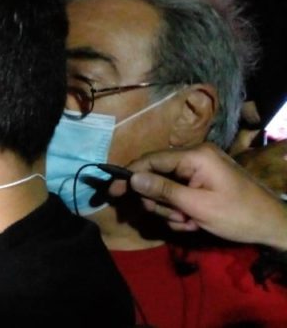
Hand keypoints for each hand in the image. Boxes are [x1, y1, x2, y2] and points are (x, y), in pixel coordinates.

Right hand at [111, 143, 286, 249]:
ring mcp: (199, 169)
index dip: (129, 176)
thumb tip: (132, 178)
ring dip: (171, 210)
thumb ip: (163, 190)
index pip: (151, 160)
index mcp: (195, 156)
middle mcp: (195, 157)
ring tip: (189, 223)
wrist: (272, 226)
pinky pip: (178, 194)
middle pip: (156, 176)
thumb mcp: (197, 206)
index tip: (112, 193)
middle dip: (159, 202)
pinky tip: (194, 223)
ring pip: (165, 189)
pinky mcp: (202, 182)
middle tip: (175, 219)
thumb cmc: (237, 215)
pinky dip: (180, 211)